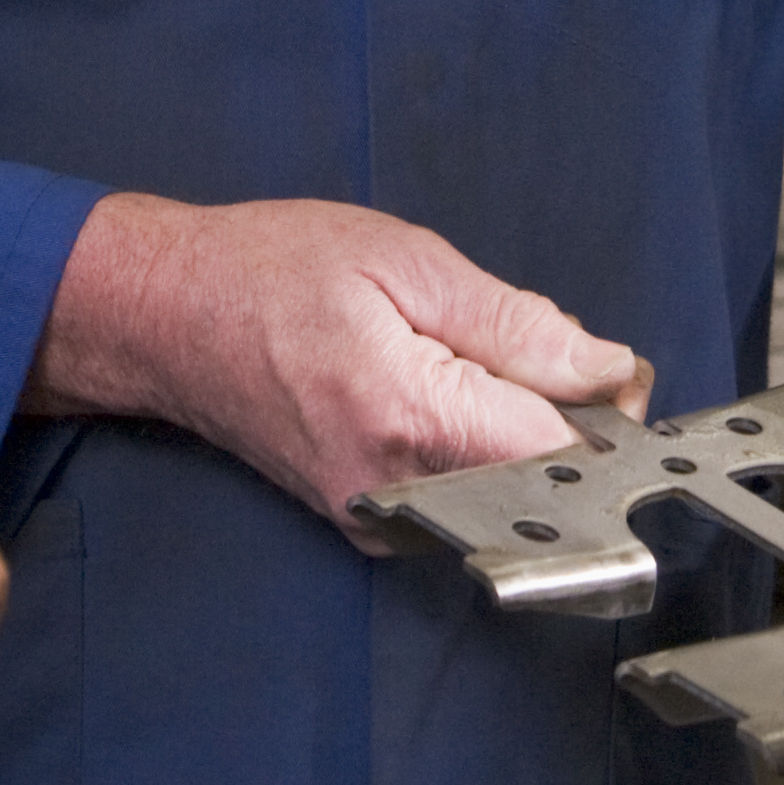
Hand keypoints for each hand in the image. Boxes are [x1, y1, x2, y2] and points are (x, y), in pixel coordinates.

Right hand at [25, 193, 650, 523]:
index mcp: (412, 417)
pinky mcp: (368, 523)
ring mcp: (378, 518)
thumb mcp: (406, 261)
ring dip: (516, 430)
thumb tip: (604, 368)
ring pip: (503, 488)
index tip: (614, 374)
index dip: (608, 413)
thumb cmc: (270, 272)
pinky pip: (461, 493)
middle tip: (539, 350)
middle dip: (566, 416)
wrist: (168, 317)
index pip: (561, 452)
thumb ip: (516, 324)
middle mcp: (396, 491)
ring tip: (466, 362)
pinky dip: (476, 448)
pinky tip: (440, 394)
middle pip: (540, 477)